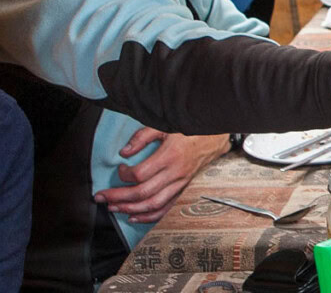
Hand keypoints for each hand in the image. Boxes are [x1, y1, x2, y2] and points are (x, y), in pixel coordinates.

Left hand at [94, 128, 230, 222]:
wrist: (215, 137)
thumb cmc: (190, 130)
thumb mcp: (165, 126)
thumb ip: (143, 137)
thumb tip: (124, 152)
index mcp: (170, 156)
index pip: (140, 174)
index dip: (124, 175)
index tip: (119, 169)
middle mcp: (175, 173)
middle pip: (143, 193)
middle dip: (118, 197)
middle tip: (101, 197)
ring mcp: (181, 184)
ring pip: (153, 204)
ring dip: (130, 209)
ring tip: (114, 208)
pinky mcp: (184, 189)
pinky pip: (167, 208)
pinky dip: (149, 216)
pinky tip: (134, 217)